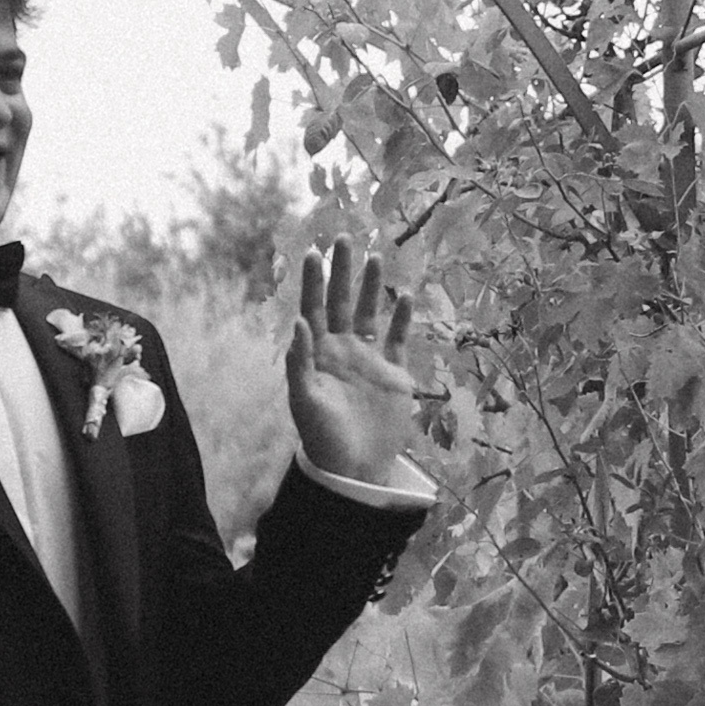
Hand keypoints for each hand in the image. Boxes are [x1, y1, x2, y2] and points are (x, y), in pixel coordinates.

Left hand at [281, 237, 422, 489]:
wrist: (355, 468)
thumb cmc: (322, 437)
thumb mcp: (305, 400)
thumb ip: (301, 362)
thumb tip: (299, 322)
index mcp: (318, 354)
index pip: (313, 309)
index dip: (313, 282)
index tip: (314, 252)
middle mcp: (342, 350)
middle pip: (341, 302)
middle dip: (343, 271)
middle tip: (345, 237)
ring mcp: (369, 359)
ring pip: (370, 313)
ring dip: (372, 286)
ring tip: (376, 256)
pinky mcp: (394, 373)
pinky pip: (398, 339)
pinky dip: (403, 319)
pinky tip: (406, 296)